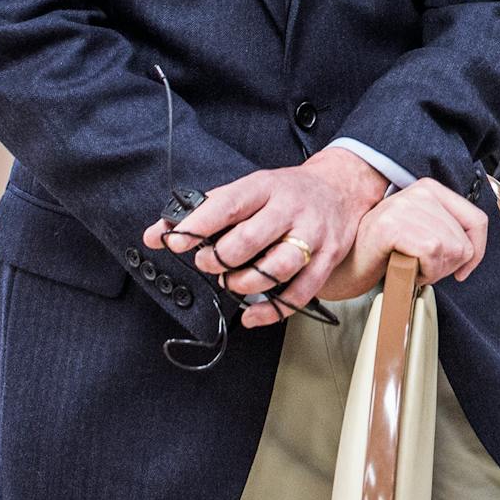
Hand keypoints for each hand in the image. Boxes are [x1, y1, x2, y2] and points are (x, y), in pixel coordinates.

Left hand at [143, 148, 387, 327]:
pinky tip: (251, 313)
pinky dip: (270, 311)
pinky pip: (299, 294)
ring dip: (243, 283)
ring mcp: (312, 235)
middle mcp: (291, 209)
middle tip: (209, 263)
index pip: (228, 205)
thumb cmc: (287, 193)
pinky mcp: (326, 260)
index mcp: (266, 187)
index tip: (176, 241)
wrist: (342, 189)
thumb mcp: (248, 189)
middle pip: (249, 241)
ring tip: (231, 281)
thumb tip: (157, 234)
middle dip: (218, 260)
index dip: (198, 226)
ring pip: (275, 268)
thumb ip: (203, 211)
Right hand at [319, 179, 488, 301]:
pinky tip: (404, 269)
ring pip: (449, 249)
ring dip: (432, 271)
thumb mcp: (422, 233)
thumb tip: (475, 248)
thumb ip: (448, 230)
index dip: (476, 252)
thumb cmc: (382, 253)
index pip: (477, 220)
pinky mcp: (391, 226)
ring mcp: (404, 206)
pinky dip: (422, 272)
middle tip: (422, 268)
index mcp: (430, 189)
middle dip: (447, 266)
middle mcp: (419, 192)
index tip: (463, 269)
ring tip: (410, 267)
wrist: (345, 266)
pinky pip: (431, 253)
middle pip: (464, 241)